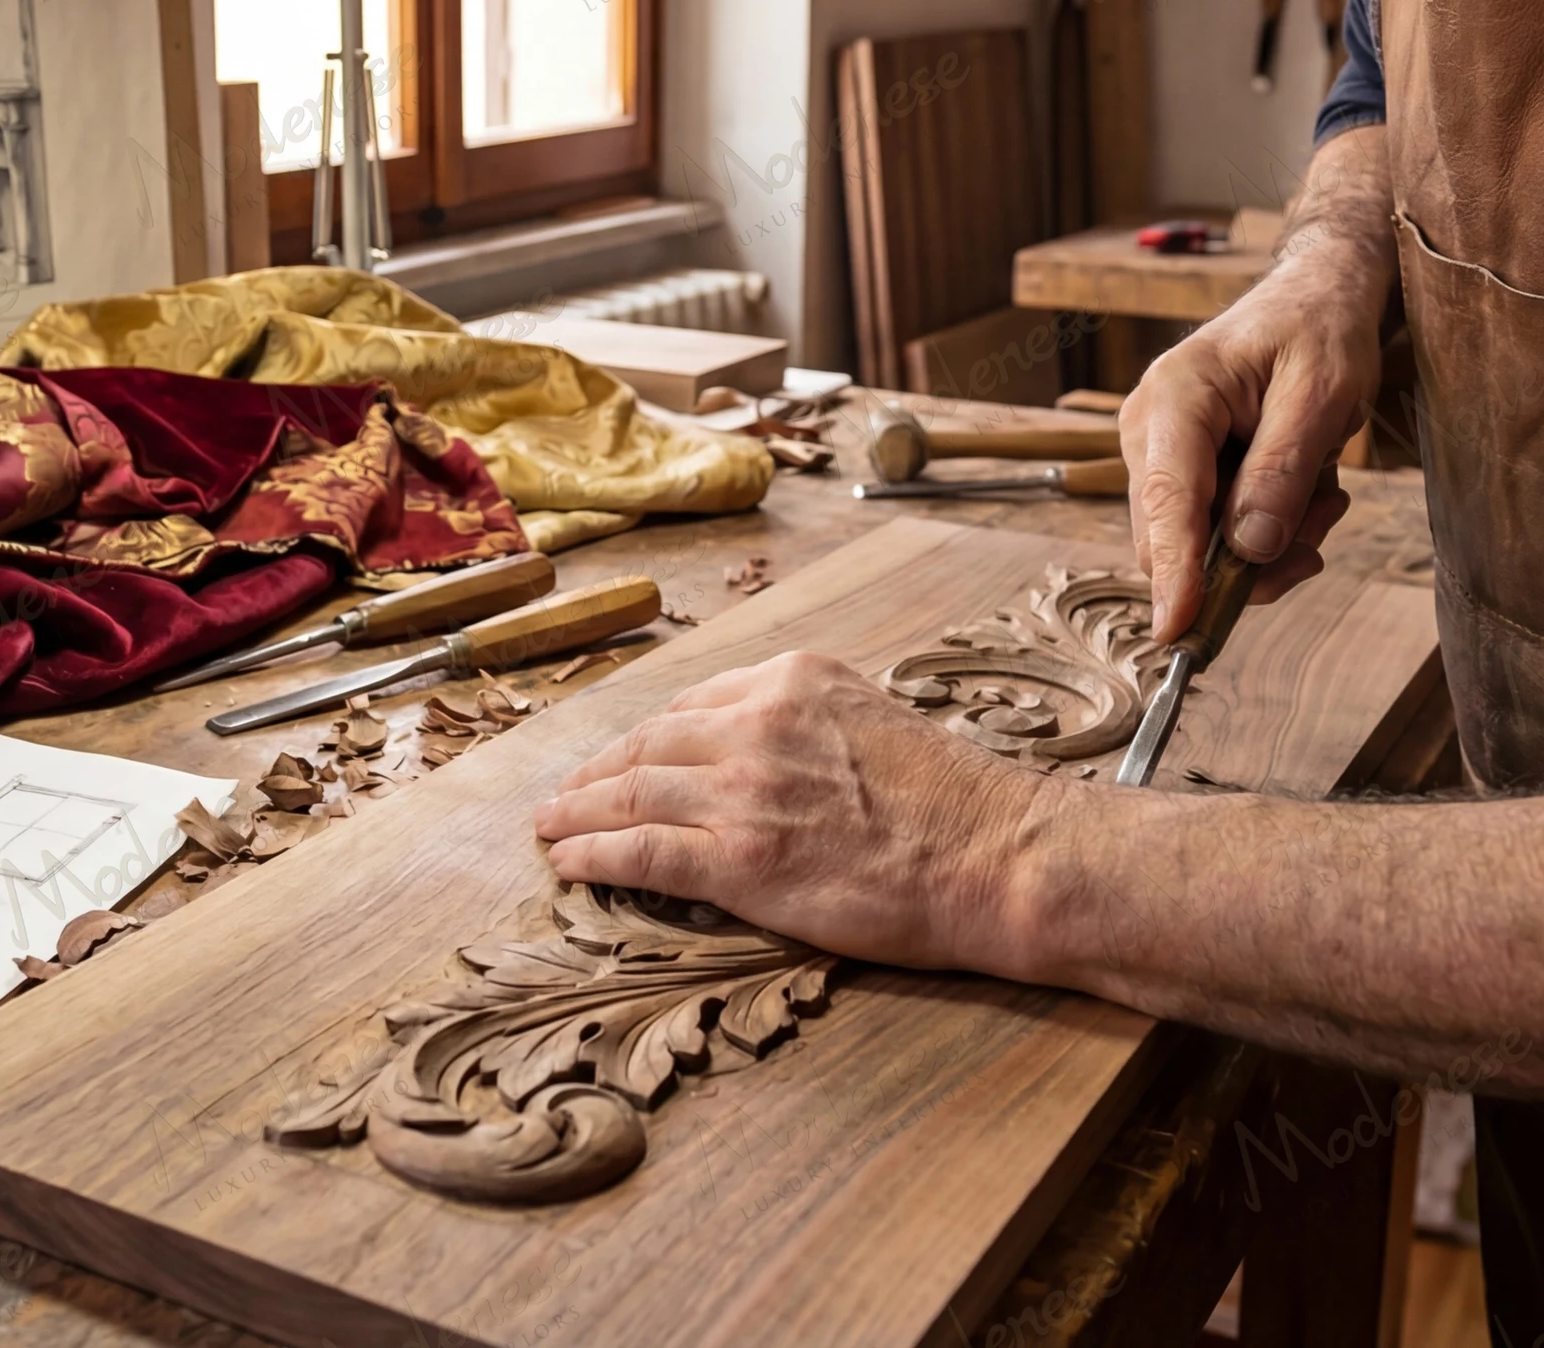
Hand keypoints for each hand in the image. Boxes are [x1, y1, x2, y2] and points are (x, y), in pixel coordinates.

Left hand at [533, 651, 1045, 973]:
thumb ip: (807, 724)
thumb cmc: (952, 802)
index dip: (645, 738)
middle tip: (564, 794)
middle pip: (649, 744)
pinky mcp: (739, 861)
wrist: (994, 855)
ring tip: (549, 827)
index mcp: (792, 680)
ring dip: (577, 812)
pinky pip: (640, 852)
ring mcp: (743, 791)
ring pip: (631, 794)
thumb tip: (763, 752)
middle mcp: (758, 723)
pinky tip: (568, 862)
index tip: (620, 757)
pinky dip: (593, 855)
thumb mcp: (871, 720)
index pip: (692, 705)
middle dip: (596, 771)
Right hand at [1119, 127, 1393, 637]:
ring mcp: (1159, 453)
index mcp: (1176, 397)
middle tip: (1322, 529)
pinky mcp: (1181, 472)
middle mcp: (1150, 429)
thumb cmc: (1319, 328)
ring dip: (1267, 545)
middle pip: (1173, 536)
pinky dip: (1264, 533)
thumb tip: (1250, 549)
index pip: (1167, 500)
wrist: (1317, 298)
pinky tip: (1306, 497)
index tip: (1178, 631)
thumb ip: (1283, 470)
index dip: (1175, 570)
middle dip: (1249, 558)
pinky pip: (1212, 533)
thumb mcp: (1322, 393)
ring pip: (1196, 544)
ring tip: (1324, 498)